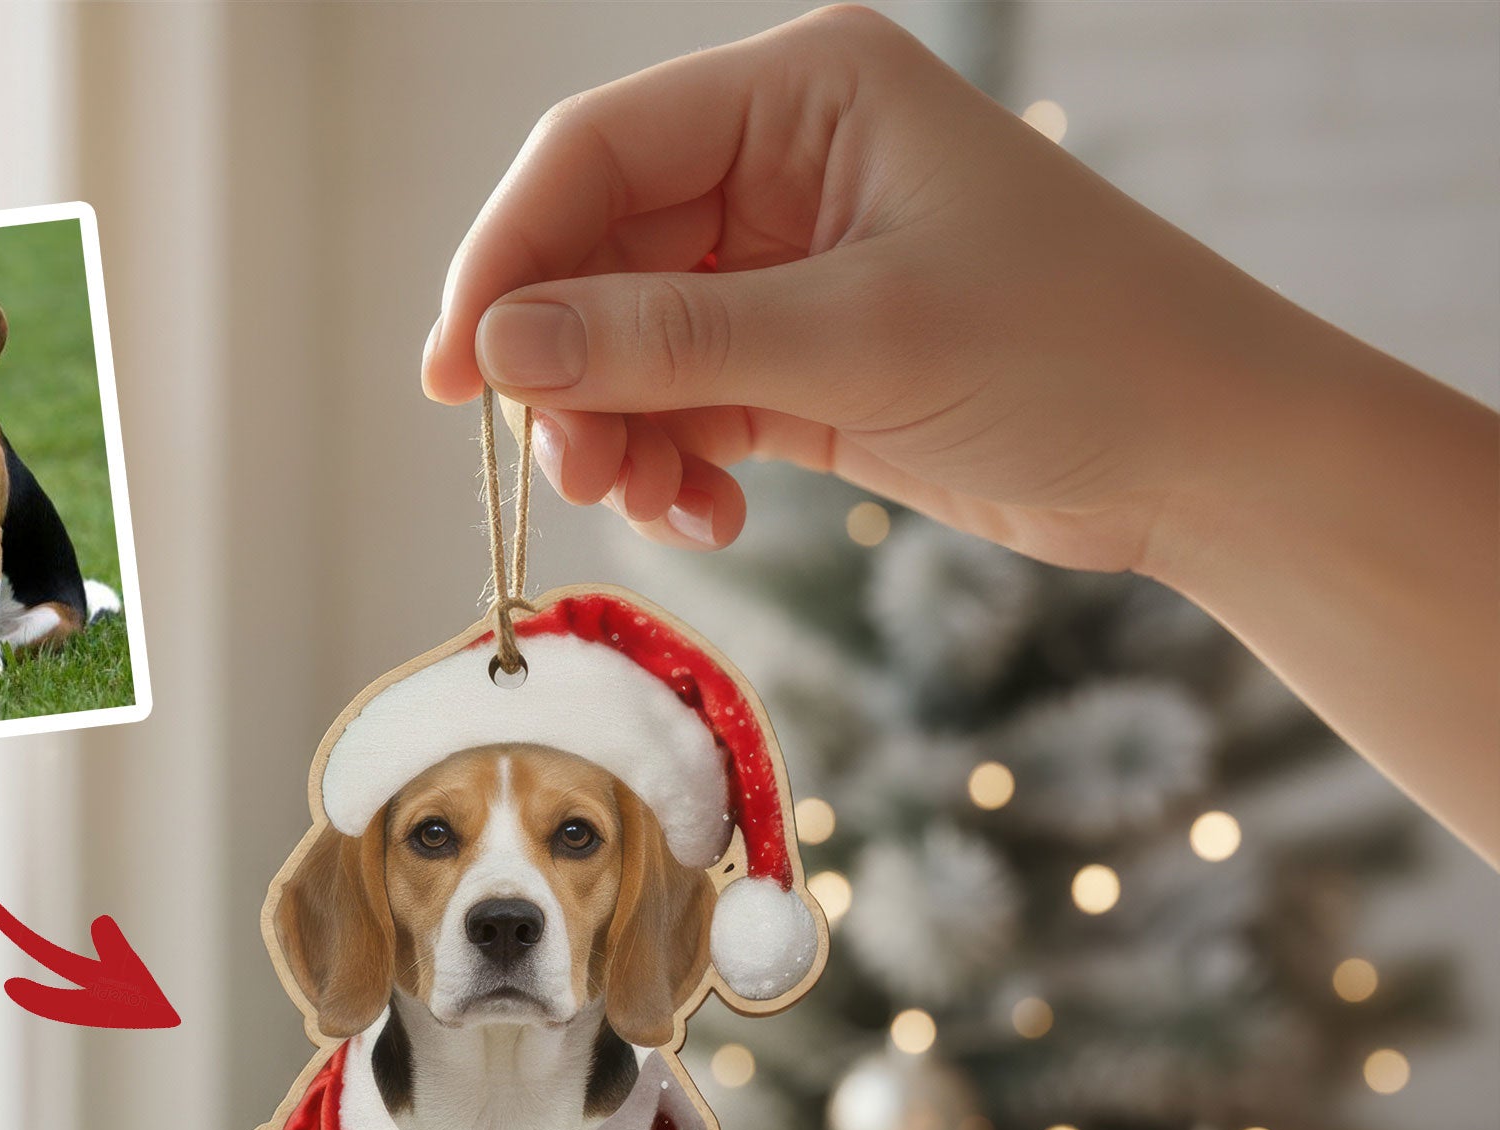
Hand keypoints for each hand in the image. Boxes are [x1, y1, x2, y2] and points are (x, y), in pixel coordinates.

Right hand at [425, 5, 1284, 570]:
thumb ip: (665, 341)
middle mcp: (785, 167)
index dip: (506, 260)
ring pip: (633, 345)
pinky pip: (687, 405)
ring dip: (617, 432)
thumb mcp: (856, 337)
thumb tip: (496, 349)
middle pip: (600, 256)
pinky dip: (675, 466)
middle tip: (567, 469)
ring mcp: (791, 269)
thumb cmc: (1073, 349)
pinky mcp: (805, 361)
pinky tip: (707, 515)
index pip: (596, 154)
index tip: (452, 376)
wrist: (1199, 454)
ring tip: (648, 504)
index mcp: (804, 93)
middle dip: (568, 369)